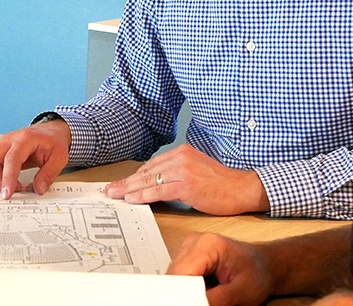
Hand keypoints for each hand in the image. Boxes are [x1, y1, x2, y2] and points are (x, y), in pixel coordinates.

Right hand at [0, 119, 71, 198]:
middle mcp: (9, 140)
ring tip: (8, 187)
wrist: (50, 131)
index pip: (11, 159)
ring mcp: (1, 144)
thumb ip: (49, 174)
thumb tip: (39, 189)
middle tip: (10, 192)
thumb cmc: (53, 142)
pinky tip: (2, 181)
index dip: (7, 178)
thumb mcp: (60, 157)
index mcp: (25, 139)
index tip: (7, 194)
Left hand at [104, 144, 269, 214]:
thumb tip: (155, 183)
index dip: (134, 176)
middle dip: (126, 182)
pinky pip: (160, 191)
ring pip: (150, 181)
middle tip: (110, 190)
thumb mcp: (196, 169)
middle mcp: (181, 157)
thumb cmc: (221, 183)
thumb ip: (177, 172)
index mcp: (182, 152)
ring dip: (129, 189)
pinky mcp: (187, 185)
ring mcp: (184, 170)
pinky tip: (132, 199)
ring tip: (115, 195)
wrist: (242, 188)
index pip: (151, 165)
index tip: (121, 183)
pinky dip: (143, 196)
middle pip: (147, 171)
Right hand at [168, 232, 274, 305]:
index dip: (182, 294)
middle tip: (205, 301)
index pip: (181, 273)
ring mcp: (190, 247)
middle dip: (184, 294)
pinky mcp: (189, 256)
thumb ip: (217, 300)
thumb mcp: (242, 292)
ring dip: (186, 292)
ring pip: (174, 277)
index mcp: (208, 244)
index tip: (194, 303)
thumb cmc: (258, 272)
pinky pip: (180, 276)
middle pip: (174, 275)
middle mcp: (195, 241)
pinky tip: (204, 292)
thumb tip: (195, 304)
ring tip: (210, 295)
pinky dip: (188, 289)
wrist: (265, 264)